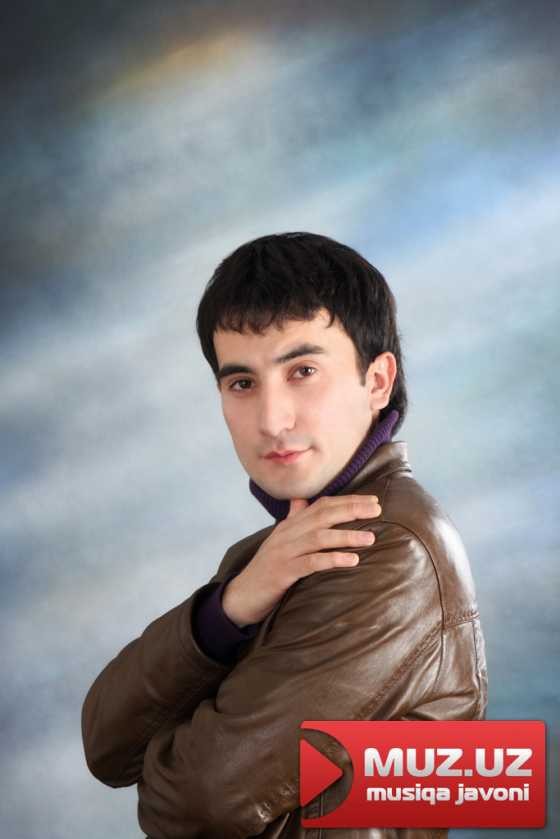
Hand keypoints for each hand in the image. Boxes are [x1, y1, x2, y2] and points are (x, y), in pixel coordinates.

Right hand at [222, 494, 381, 626]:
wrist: (241, 595)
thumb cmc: (266, 569)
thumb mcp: (280, 541)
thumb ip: (292, 520)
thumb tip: (301, 500)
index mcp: (289, 526)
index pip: (321, 506)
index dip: (347, 501)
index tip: (372, 501)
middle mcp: (287, 534)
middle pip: (322, 516)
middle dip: (351, 510)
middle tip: (377, 511)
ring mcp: (284, 552)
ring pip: (319, 537)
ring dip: (347, 536)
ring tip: (370, 538)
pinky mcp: (282, 572)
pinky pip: (311, 563)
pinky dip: (332, 559)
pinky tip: (352, 560)